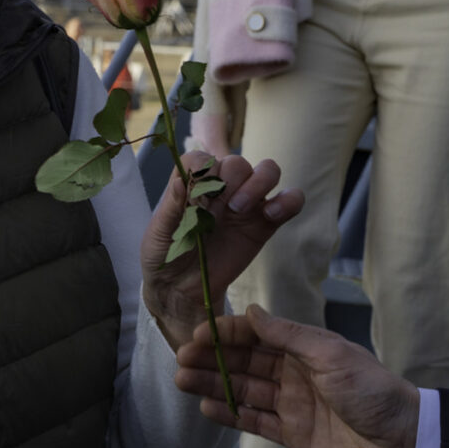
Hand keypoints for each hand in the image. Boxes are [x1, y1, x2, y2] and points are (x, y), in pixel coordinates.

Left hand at [141, 153, 304, 348]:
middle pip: (238, 162)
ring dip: (258, 184)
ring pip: (268, 171)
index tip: (196, 201)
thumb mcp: (159, 233)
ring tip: (238, 209)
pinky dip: (289, 200)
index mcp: (192, 182)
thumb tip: (180, 182)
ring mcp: (247, 203)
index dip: (203, 174)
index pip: (203, 158)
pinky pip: (290, 200)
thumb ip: (172, 207)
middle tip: (217, 211)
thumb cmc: (166, 255)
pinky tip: (271, 215)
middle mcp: (221, 187)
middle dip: (229, 183)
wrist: (183, 289)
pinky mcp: (265, 223)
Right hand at [176, 305, 419, 447]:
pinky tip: (207, 406)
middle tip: (181, 358)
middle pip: (245, 363)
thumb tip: (253, 311)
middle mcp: (295, 373)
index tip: (200, 333)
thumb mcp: (331, 354)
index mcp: (306, 349)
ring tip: (182, 380)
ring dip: (212, 384)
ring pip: (243, 390)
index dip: (228, 333)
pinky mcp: (293, 434)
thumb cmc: (373, 391)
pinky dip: (230, 414)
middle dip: (212, 358)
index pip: (258, 335)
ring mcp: (293, 404)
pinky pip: (254, 421)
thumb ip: (289, 334)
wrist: (402, 440)